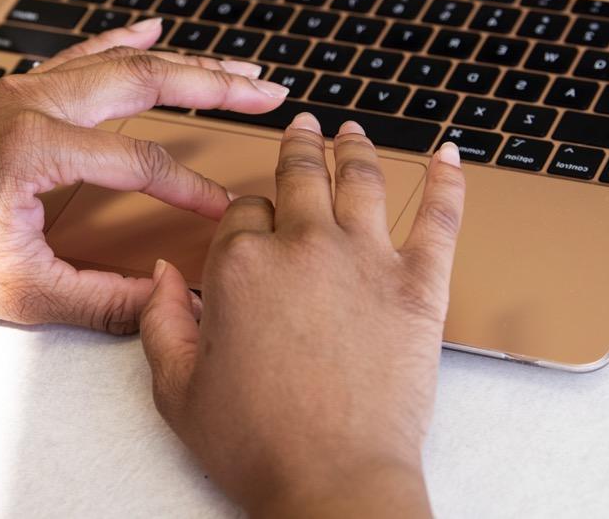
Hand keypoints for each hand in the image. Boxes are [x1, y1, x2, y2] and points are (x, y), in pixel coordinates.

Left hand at [0, 19, 291, 333]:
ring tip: (237, 66)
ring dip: (180, 62)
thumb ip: (100, 301)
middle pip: (144, 81)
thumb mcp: (16, 294)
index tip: (224, 215)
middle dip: (213, 85)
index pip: (138, 162)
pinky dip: (120, 43)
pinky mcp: (8, 95)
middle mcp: (28, 103)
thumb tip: (166, 304)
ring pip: (117, 63)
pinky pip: (78, 57)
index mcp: (32, 147)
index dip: (189, 189)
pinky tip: (152, 28)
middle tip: (270, 90)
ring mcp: (17, 91)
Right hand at [140, 114, 465, 516]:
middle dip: (298, 147)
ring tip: (350, 130)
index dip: (245, 215)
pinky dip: (447, 179)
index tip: (250, 223)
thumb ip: (159, 320)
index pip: (242, 212)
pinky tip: (449, 154)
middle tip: (303, 127)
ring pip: (361, 178)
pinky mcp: (419, 284)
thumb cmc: (257, 444)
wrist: (334, 481)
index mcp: (240, 265)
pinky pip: (440, 215)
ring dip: (354, 146)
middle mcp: (303, 246)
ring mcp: (366, 259)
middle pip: (299, 176)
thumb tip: (161, 274)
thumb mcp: (175, 388)